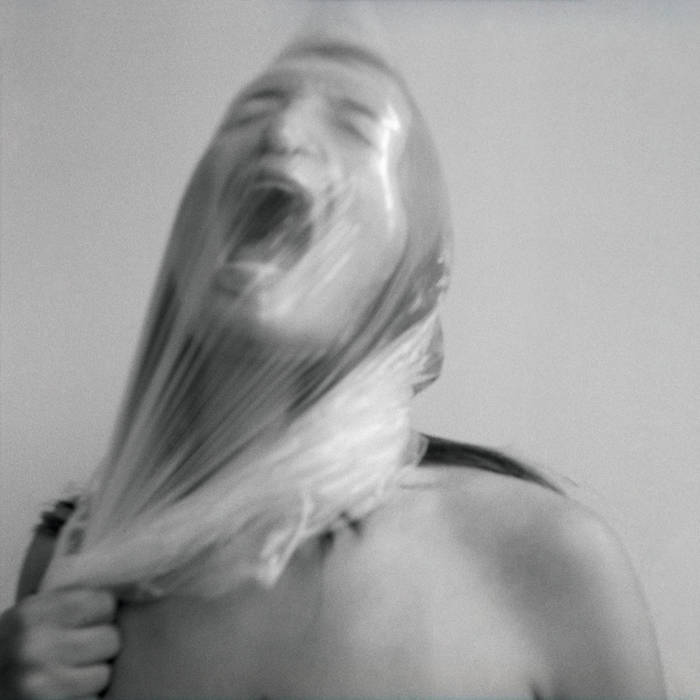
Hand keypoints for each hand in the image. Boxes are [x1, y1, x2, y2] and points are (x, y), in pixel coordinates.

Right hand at [0, 588, 119, 698]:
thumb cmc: (14, 649)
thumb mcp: (31, 617)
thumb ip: (70, 602)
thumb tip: (131, 587)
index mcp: (34, 614)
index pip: (105, 602)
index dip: (102, 613)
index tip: (88, 622)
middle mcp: (35, 647)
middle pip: (111, 639)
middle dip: (101, 646)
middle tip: (78, 653)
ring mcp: (41, 684)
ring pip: (105, 674)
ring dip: (94, 676)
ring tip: (69, 675)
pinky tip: (66, 694)